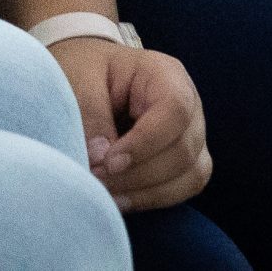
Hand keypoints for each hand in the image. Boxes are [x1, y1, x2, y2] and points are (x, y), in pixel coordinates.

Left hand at [49, 38, 210, 213]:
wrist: (88, 76)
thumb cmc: (85, 72)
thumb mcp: (79, 80)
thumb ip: (91, 115)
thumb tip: (100, 158)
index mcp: (165, 74)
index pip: (175, 111)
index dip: (145, 143)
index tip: (108, 162)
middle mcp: (189, 105)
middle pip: (183, 149)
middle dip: (138, 173)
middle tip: (95, 178)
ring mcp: (192, 135)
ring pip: (189, 175)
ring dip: (145, 191)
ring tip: (104, 194)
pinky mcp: (185, 162)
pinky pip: (182, 189)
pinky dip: (151, 199)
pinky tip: (118, 200)